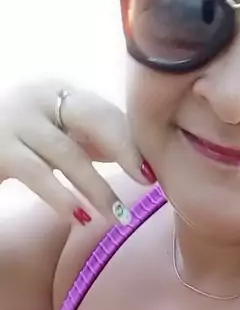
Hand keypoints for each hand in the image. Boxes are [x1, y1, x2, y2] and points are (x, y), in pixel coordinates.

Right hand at [0, 82, 156, 224]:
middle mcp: (37, 97)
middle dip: (124, 149)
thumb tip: (142, 163)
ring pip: (67, 153)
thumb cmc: (17, 141)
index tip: (153, 172)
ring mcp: (15, 121)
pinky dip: (61, 198)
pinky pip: (37, 174)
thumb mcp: (55, 133)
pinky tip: (79, 218)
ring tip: (117, 217)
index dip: (131, 140)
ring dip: (96, 188)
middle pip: (92, 118)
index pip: (104, 111)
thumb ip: (90, 142)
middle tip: (146, 182)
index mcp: (57, 91)